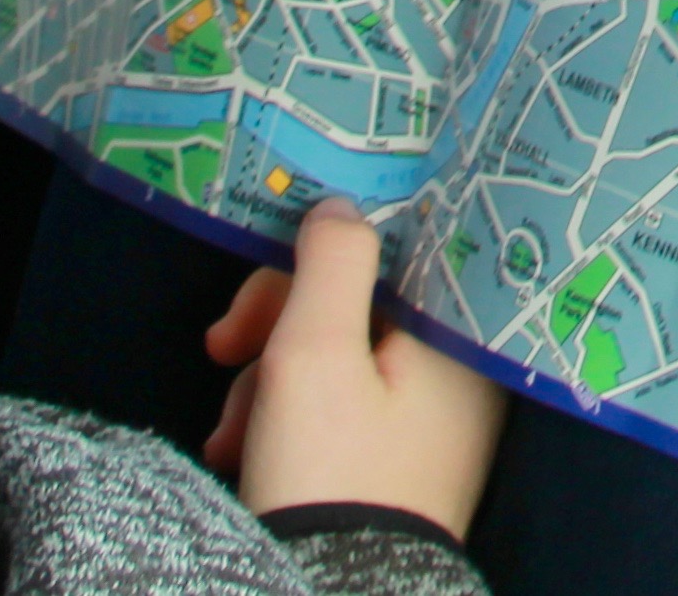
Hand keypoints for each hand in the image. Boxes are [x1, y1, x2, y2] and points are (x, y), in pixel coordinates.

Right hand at [202, 200, 507, 532]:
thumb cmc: (329, 471)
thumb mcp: (318, 352)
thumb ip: (332, 263)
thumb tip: (340, 205)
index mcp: (453, 337)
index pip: (387, 254)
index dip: (312, 261)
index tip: (257, 294)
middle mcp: (455, 375)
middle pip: (355, 307)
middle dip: (276, 329)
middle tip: (222, 350)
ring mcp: (429, 425)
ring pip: (334, 360)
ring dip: (266, 383)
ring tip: (229, 436)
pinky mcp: (396, 465)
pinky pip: (338, 412)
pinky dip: (283, 423)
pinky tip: (240, 453)